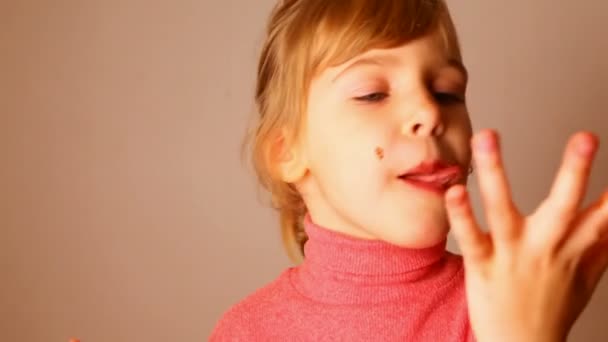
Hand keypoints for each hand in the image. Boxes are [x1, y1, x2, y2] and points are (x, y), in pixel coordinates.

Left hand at [445, 129, 607, 341]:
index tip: (606, 146)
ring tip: (488, 136)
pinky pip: (471, 237)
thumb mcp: (589, 273)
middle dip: (575, 171)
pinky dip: (461, 215)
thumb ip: (603, 239)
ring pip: (503, 209)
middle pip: (564, 205)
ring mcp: (513, 255)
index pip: (607, 211)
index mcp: (575, 246)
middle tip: (585, 137)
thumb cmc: (554, 306)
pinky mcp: (482, 266)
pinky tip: (454, 191)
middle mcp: (547, 247)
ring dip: (494, 172)